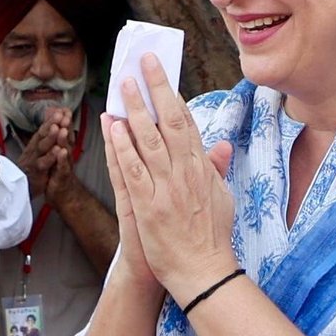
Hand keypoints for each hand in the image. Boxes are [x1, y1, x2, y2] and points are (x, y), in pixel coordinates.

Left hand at [106, 52, 234, 299]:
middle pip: (170, 122)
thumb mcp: (222, 199)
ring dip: (134, 110)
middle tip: (142, 62)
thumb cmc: (211, 239)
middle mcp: (186, 174)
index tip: (162, 74)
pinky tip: (112, 127)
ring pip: (148, 141)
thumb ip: (216, 170)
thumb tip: (219, 146)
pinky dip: (122, 147)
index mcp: (203, 170)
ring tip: (123, 85)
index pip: (187, 124)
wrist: (203, 273)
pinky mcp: (148, 207)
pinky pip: (132, 171)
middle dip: (156, 88)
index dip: (172, 96)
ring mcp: (166, 189)